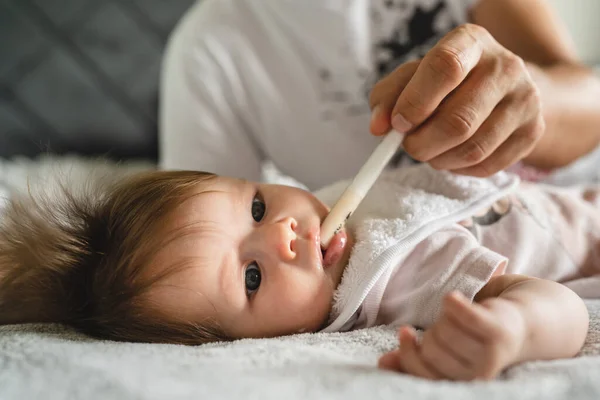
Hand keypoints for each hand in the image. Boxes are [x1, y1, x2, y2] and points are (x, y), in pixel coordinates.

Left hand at [369, 24, 544, 176]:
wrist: (503, 88)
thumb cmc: (446, 83)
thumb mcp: (412, 78)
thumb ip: (388, 98)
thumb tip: (379, 128)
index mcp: (471, 42)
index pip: (446, 67)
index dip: (416, 102)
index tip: (398, 124)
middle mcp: (505, 66)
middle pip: (459, 120)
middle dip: (422, 143)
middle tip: (409, 146)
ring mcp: (526, 99)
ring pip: (473, 148)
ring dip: (439, 160)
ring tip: (430, 151)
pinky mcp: (533, 131)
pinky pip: (487, 165)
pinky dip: (460, 169)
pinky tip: (452, 156)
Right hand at [378, 292, 525, 380]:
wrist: (521, 325)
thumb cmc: (475, 339)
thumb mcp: (444, 352)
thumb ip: (412, 358)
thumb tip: (382, 363)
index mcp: (463, 383)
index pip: (423, 371)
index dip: (409, 351)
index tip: (406, 332)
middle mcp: (477, 375)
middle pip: (431, 348)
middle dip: (431, 331)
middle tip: (445, 325)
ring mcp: (490, 354)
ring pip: (444, 331)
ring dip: (445, 318)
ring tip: (458, 318)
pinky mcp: (498, 332)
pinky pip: (463, 315)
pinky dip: (453, 304)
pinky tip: (452, 298)